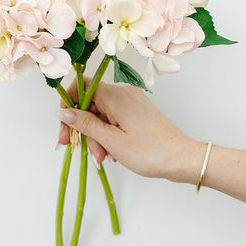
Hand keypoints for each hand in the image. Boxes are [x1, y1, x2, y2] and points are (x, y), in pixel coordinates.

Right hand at [58, 79, 205, 182]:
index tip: (66, 129)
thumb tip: (64, 112)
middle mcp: (124, 93)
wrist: (181, 159)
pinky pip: (114, 118)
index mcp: (116, 95)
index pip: (81, 86)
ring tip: (105, 157)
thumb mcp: (112, 141)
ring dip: (98, 135)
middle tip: (85, 151)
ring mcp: (132, 101)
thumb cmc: (150, 152)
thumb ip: (85, 124)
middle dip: (85, 128)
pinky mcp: (138, 111)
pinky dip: (109, 133)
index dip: (69, 105)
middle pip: (90, 103)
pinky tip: (114, 151)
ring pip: (102, 113)